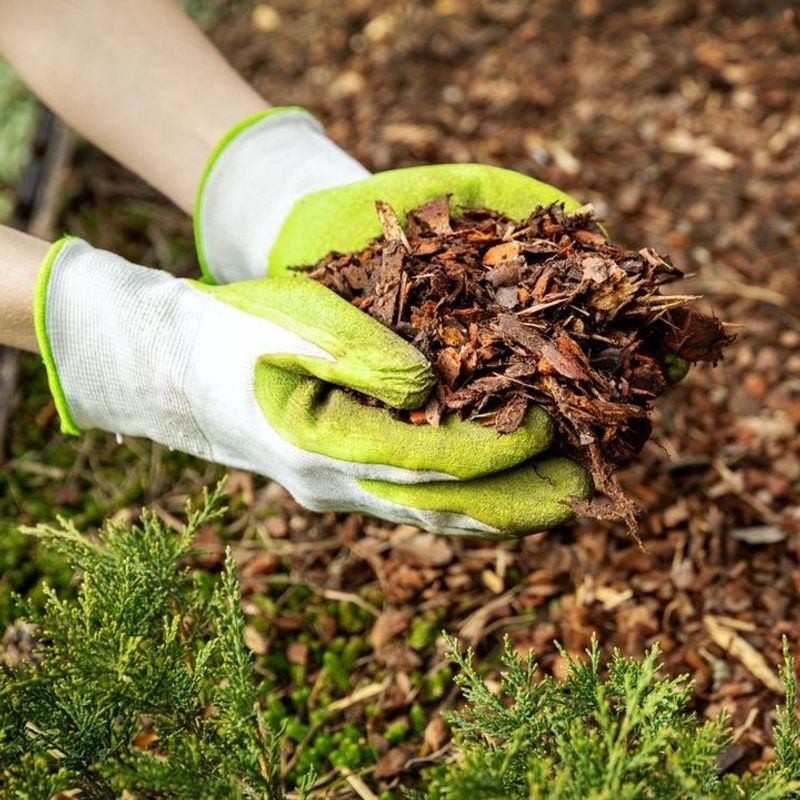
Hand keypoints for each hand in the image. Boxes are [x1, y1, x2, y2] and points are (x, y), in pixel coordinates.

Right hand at [190, 110, 590, 534]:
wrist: (183, 371)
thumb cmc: (237, 333)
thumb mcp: (292, 323)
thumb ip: (358, 354)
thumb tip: (428, 388)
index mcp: (322, 443)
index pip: (431, 459)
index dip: (496, 446)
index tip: (550, 423)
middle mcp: (336, 484)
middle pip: (441, 506)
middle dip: (516, 501)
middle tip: (583, 493)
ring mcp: (338, 493)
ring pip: (431, 514)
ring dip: (497, 510)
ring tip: (559, 501)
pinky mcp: (344, 485)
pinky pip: (414, 502)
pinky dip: (464, 502)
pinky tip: (500, 494)